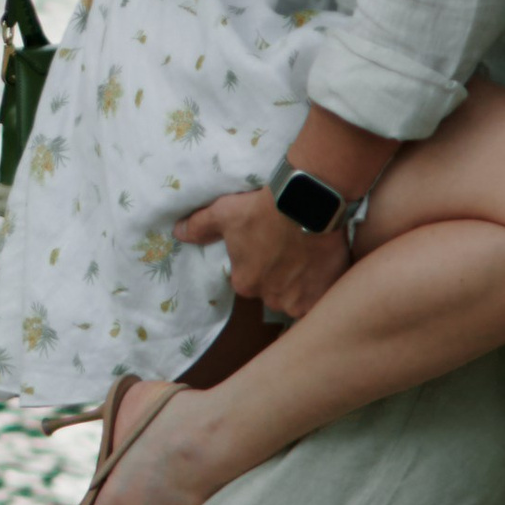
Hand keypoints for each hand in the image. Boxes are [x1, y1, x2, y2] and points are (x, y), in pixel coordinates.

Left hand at [176, 184, 351, 323]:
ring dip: (303, 282)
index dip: (258, 262)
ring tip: (309, 256)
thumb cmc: (262, 209)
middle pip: (275, 290)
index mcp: (245, 283)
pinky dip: (323, 284)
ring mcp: (300, 301)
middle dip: (280, 275)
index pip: (248, 279)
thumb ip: (199, 226)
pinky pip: (323, 296)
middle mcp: (271, 299)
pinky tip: (324, 264)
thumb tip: (178, 233)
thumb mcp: (224, 213)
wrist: (308, 203)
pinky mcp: (326, 295)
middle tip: (290, 249)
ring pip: (299, 295)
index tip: (268, 245)